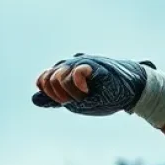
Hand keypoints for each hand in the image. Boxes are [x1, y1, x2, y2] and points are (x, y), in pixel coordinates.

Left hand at [32, 54, 154, 115]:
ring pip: (59, 76)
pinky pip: (77, 72)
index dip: (48, 93)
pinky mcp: (95, 65)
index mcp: (65, 72)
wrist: (131, 91)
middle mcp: (71, 65)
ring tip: (84, 96)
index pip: (43, 79)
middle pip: (48, 78)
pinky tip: (87, 90)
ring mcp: (83, 63)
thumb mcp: (76, 100)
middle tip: (75, 100)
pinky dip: (78, 85)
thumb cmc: (104, 95)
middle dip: (58, 95)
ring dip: (69, 93)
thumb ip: (55, 99)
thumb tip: (33, 98)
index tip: (63, 101)